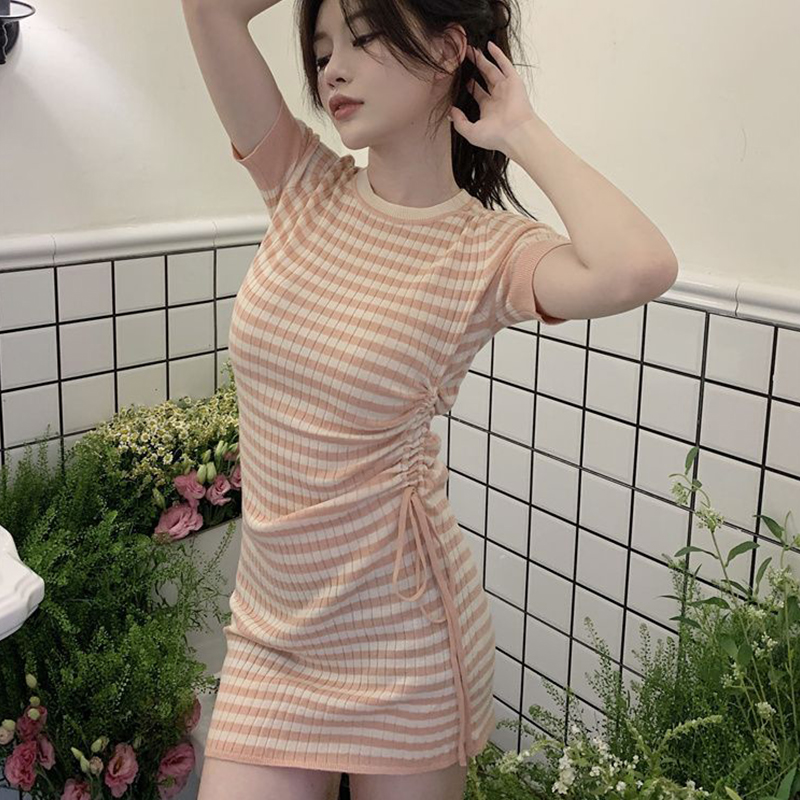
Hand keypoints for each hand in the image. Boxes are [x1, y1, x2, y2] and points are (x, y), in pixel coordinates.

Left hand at [449, 40, 540, 155]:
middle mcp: (497, 97)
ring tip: (471, 49)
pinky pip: (505, 64)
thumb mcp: (471, 132)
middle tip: (463, 57)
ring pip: (492, 69)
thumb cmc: (496, 136)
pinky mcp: (514, 81)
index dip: (468, 84)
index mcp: (488, 109)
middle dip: (474, 68)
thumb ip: (459, 122)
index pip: (476, 93)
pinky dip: (498, 54)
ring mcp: (506, 88)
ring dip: (482, 59)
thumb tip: (450, 111)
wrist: (516, 133)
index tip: (458, 76)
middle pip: (483, 78)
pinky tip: (489, 45)